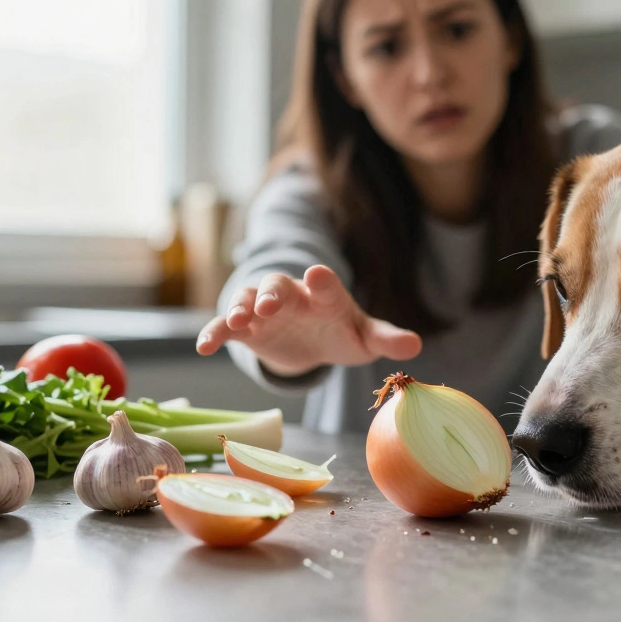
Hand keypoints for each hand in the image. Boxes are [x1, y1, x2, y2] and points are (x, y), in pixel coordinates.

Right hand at [196, 265, 422, 376]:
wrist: (314, 341)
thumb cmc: (343, 332)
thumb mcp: (366, 338)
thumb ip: (387, 339)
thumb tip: (416, 345)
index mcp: (325, 296)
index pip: (325, 284)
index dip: (322, 280)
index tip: (318, 274)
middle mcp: (292, 297)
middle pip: (278, 286)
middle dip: (272, 293)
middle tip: (269, 304)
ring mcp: (266, 311)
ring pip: (248, 300)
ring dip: (241, 308)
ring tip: (238, 321)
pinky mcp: (248, 330)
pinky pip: (226, 327)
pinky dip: (215, 333)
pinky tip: (204, 347)